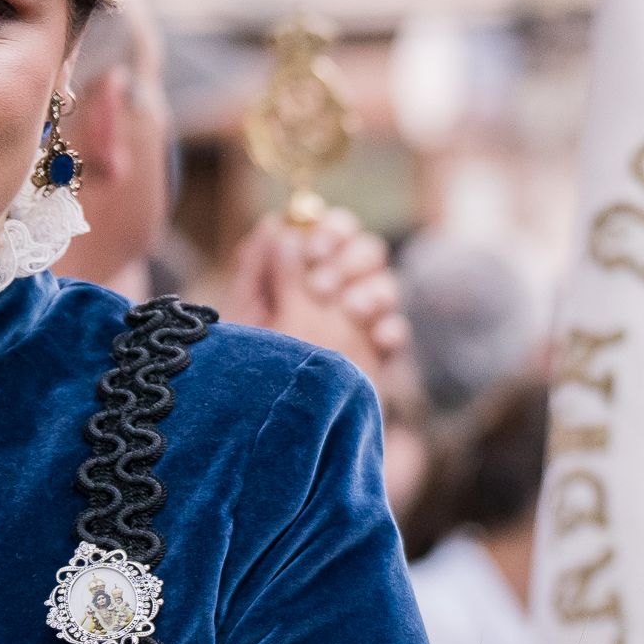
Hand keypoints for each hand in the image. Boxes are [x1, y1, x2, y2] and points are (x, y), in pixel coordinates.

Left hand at [219, 204, 410, 379]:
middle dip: (349, 263)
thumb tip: (275, 223)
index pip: (336, 230)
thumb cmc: (251, 360)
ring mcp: (362, 320)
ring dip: (372, 292)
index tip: (314, 251)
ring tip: (351, 312)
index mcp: (307, 269)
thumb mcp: (245, 311)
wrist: (267, 420)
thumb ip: (258, 265)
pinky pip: (398, 330)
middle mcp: (339, 288)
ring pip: (387, 286)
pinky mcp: (377, 352)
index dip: (333, 231)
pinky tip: (374, 340)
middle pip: (369, 251)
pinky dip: (389, 330)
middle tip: (323, 288)